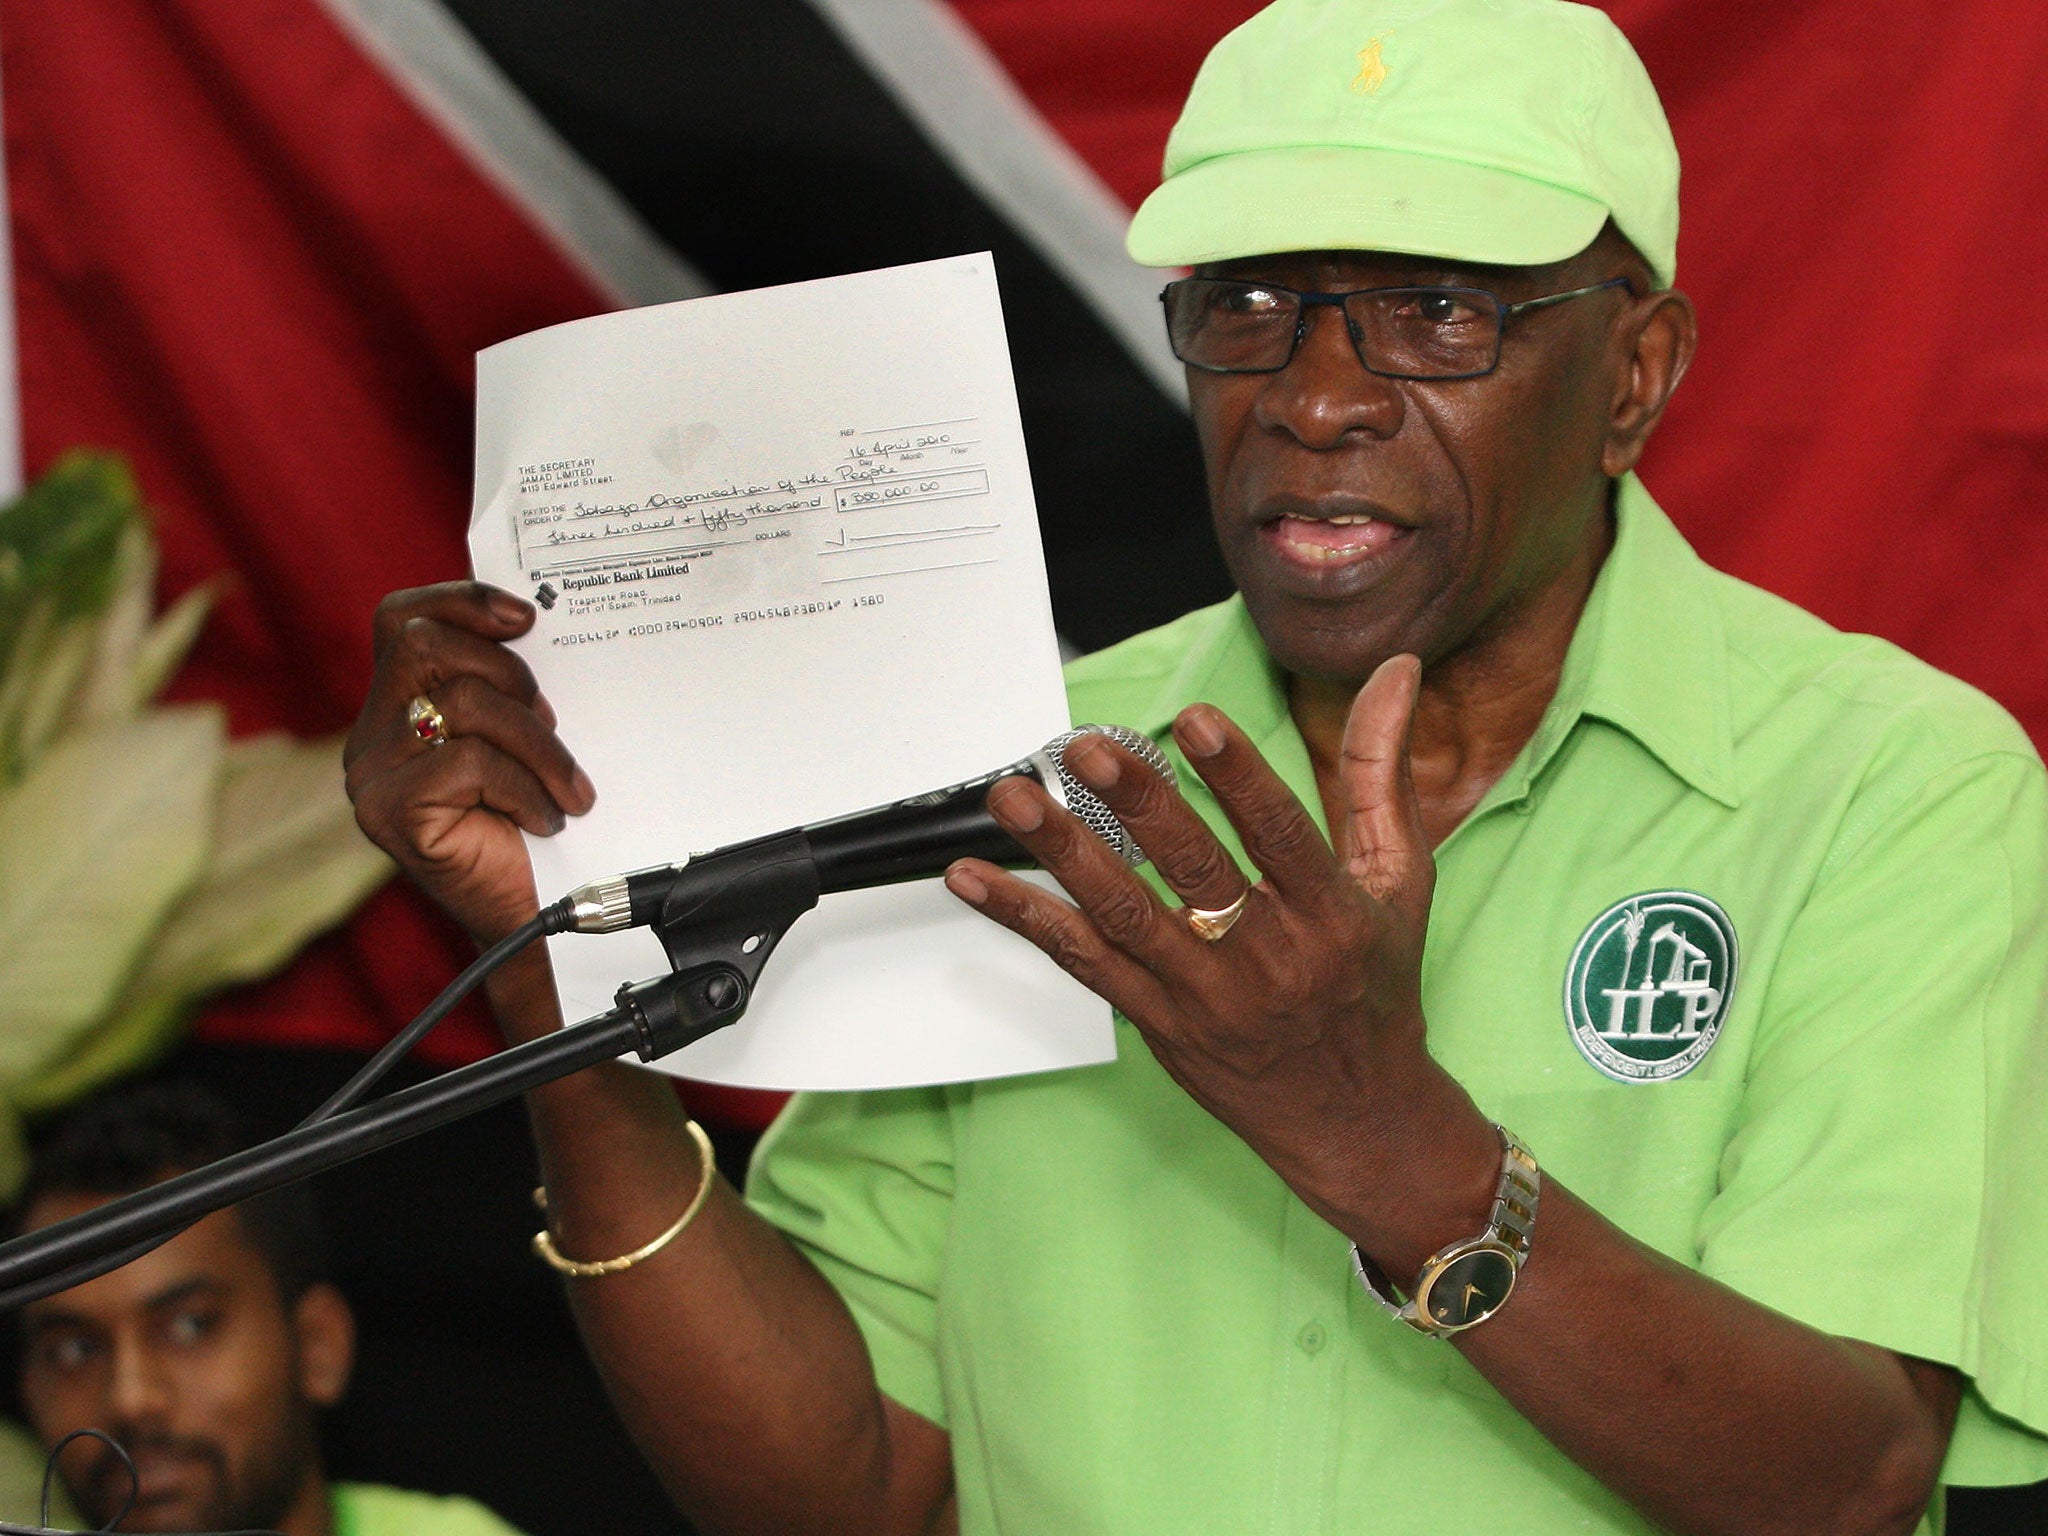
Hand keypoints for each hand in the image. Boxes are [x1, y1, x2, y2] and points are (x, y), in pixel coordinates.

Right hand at [344, 582, 595, 943]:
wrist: (537, 921)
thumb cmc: (536, 826)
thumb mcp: (524, 738)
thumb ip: (509, 687)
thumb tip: (535, 624)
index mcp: (400, 705)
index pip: (404, 619)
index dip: (461, 601)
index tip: (527, 616)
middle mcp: (371, 735)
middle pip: (426, 645)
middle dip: (509, 672)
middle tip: (553, 720)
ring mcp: (372, 774)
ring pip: (460, 702)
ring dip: (537, 741)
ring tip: (569, 785)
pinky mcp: (388, 812)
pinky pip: (468, 762)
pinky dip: (524, 786)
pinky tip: (545, 818)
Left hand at [945, 656, 1482, 1236]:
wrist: (1354, 1119)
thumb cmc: (1374, 988)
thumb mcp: (1398, 879)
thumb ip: (1380, 772)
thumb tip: (1396, 673)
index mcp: (1331, 914)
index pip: (1282, 835)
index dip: (1239, 778)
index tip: (1196, 723)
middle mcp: (1267, 956)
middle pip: (1196, 874)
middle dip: (1140, 806)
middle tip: (1088, 750)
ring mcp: (1205, 994)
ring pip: (1126, 919)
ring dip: (1063, 855)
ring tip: (1016, 799)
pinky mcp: (1157, 1022)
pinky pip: (1082, 964)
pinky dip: (1025, 917)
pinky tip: (974, 878)